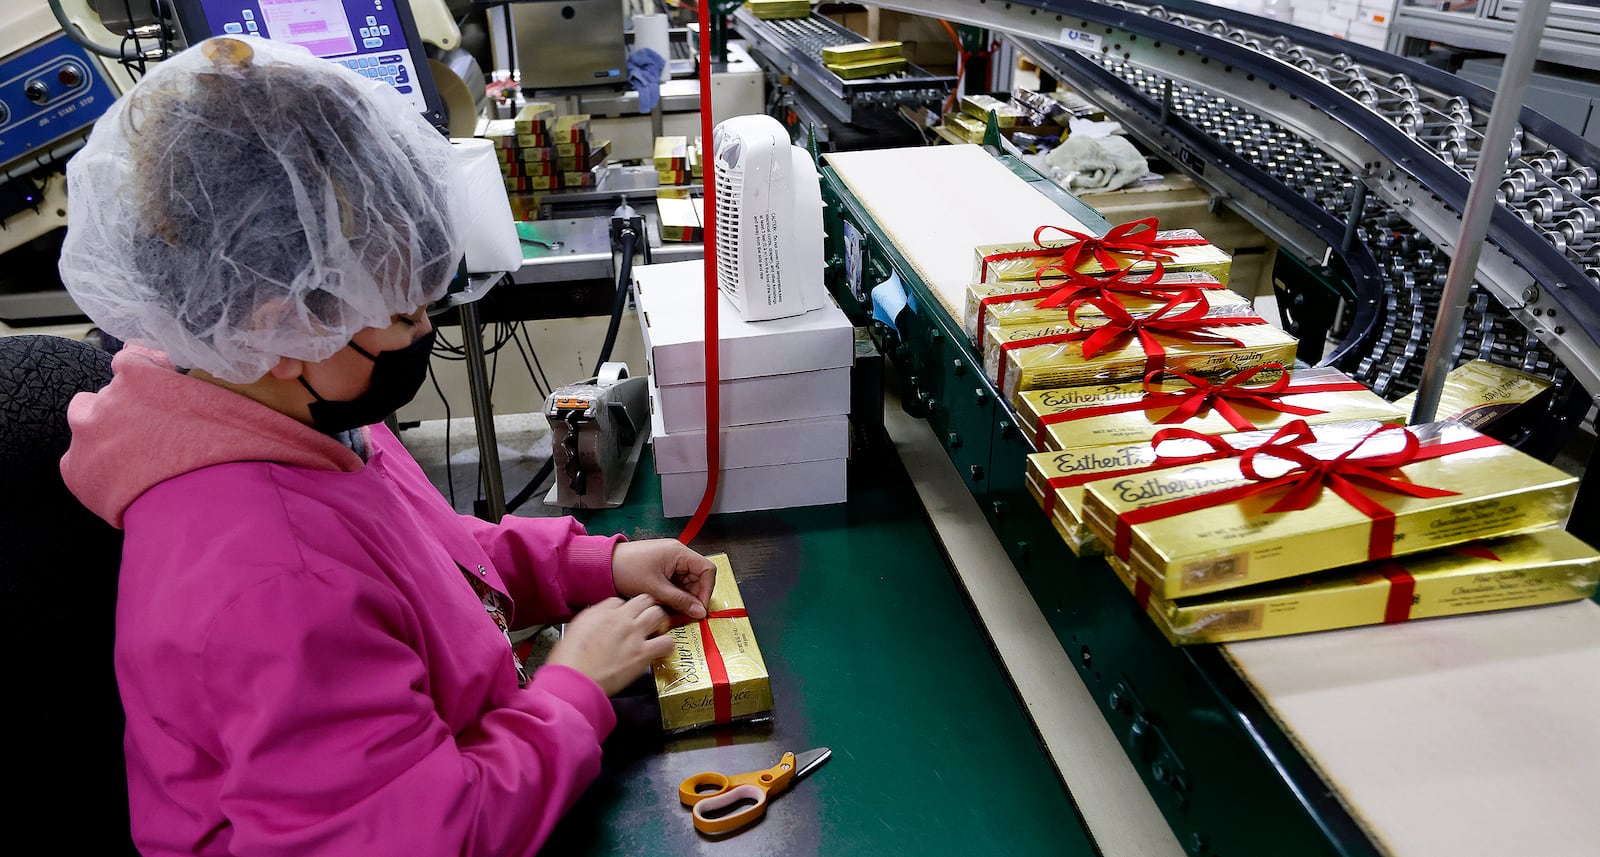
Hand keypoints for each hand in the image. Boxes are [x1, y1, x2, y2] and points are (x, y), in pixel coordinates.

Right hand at [547, 595, 673, 695]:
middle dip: (645, 608)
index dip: (623, 610)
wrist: (574, 680)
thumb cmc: (569, 661)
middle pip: (644, 599)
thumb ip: (590, 622)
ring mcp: (634, 634)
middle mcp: (619, 618)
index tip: (623, 618)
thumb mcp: (574, 631)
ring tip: (656, 630)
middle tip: (644, 619)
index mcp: (600, 612)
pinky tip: (661, 648)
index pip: (619, 600)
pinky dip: (666, 644)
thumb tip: (598, 623)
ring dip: (659, 621)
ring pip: (658, 613)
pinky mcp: (643, 653)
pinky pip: (667, 642)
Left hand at [611, 539, 716, 619]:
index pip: (707, 570)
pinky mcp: (662, 568)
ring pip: (687, 582)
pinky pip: (676, 583)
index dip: (707, 589)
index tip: (700, 607)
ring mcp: (670, 561)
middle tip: (687, 612)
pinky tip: (666, 604)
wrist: (602, 565)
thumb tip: (699, 611)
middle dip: (694, 596)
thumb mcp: (656, 589)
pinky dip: (674, 595)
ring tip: (673, 609)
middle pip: (698, 577)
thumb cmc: (626, 569)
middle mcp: (677, 554)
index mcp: (679, 552)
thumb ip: (680, 601)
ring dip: (683, 597)